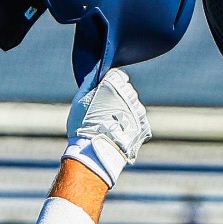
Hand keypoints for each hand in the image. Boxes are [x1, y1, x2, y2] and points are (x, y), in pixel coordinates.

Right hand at [63, 67, 148, 188]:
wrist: (95, 152)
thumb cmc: (83, 126)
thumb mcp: (79, 100)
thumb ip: (89, 82)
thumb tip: (96, 71)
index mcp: (114, 84)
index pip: (118, 76)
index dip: (111, 84)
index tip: (104, 95)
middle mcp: (130, 94)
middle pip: (127, 91)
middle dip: (118, 99)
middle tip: (105, 114)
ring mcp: (138, 111)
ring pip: (133, 107)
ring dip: (125, 113)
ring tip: (111, 126)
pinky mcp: (144, 126)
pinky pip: (138, 122)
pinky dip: (130, 127)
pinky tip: (119, 134)